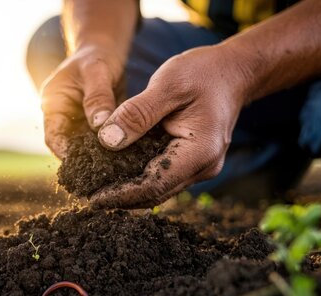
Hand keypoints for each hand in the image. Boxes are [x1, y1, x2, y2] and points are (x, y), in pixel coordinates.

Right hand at [41, 45, 124, 159]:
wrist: (105, 49)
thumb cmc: (96, 55)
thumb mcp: (96, 71)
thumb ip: (97, 97)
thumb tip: (100, 126)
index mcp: (53, 104)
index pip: (53, 137)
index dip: (66, 153)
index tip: (86, 163)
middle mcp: (63, 116)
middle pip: (69, 145)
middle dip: (85, 158)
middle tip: (106, 169)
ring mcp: (79, 121)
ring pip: (86, 146)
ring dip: (100, 154)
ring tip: (117, 165)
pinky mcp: (94, 124)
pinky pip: (101, 140)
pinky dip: (110, 145)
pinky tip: (125, 154)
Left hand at [90, 45, 250, 208]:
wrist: (233, 72)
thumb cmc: (203, 73)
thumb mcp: (167, 84)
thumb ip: (136, 113)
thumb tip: (107, 141)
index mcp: (199, 150)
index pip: (155, 184)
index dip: (122, 194)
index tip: (93, 197)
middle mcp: (203, 167)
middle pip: (156, 193)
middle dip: (121, 198)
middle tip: (87, 196)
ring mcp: (199, 167)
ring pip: (158, 189)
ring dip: (128, 191)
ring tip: (96, 188)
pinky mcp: (191, 162)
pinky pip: (162, 176)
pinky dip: (138, 177)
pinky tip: (116, 173)